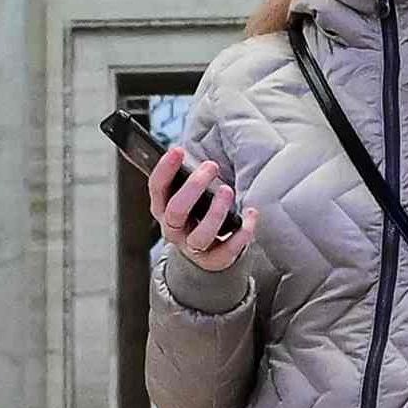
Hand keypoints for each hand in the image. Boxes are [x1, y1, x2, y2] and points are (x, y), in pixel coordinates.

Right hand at [147, 141, 252, 273]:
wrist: (205, 252)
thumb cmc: (196, 214)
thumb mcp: (186, 195)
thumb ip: (187, 177)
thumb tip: (197, 146)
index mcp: (163, 209)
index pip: (157, 188)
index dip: (165, 169)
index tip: (178, 150)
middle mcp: (174, 229)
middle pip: (176, 212)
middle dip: (193, 187)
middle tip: (211, 166)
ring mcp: (193, 247)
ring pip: (200, 235)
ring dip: (215, 212)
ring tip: (227, 191)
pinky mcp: (213, 260)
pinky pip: (226, 251)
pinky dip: (241, 233)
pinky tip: (250, 213)